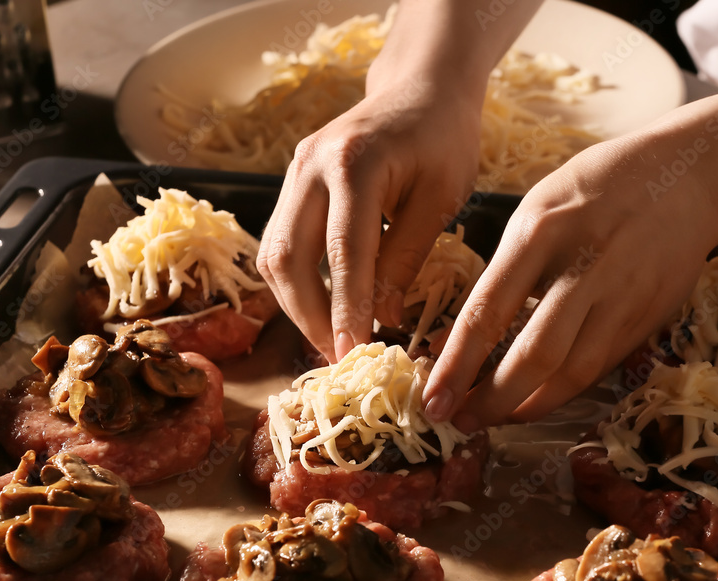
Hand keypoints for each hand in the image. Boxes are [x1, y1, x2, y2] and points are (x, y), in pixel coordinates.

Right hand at [256, 83, 481, 362]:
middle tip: (337, 356)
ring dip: (296, 304)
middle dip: (308, 316)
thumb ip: (408, 258)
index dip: (345, 310)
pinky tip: (322, 306)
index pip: (343, 254)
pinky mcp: (292, 181)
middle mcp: (310, 166)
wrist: (421, 88)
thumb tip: (384, 319)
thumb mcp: (440, 200)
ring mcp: (294, 171)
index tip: (352, 354)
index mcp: (355, 165)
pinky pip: (280, 241)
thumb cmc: (443, 139)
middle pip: (288, 257)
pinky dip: (296, 281)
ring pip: (273, 254)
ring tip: (330, 338)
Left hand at [423, 132, 717, 429]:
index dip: (456, 364)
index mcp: (541, 231)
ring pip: (572, 372)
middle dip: (491, 399)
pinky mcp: (647, 318)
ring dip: (527, 406)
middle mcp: (583, 267)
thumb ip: (501, 274)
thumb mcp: (536, 211)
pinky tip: (535, 401)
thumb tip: (452, 340)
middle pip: (535, 354)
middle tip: (459, 421)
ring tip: (493, 419)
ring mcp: (622, 296)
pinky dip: (562, 391)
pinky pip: (599, 367)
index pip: (489, 311)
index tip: (432, 398)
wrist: (689, 175)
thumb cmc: (595, 188)